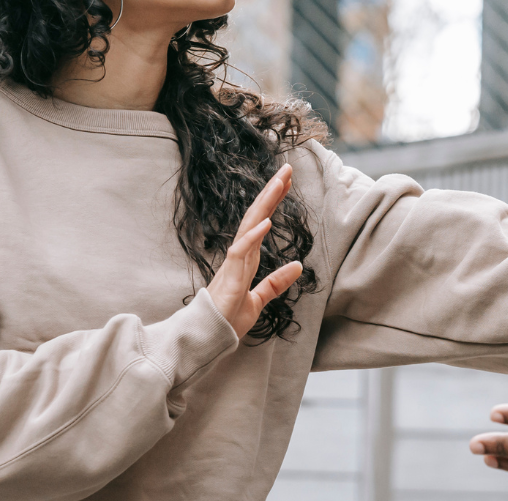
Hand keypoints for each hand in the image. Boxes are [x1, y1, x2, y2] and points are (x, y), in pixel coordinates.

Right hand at [207, 163, 304, 337]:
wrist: (208, 338)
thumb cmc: (227, 318)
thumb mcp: (260, 299)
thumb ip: (276, 283)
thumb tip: (299, 266)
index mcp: (246, 258)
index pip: (262, 221)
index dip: (274, 202)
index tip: (286, 182)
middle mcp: (240, 254)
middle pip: (256, 216)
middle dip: (271, 192)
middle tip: (287, 169)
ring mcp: (233, 263)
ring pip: (250, 226)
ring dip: (265, 204)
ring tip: (279, 183)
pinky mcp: (230, 277)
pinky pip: (241, 251)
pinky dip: (253, 235)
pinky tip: (267, 221)